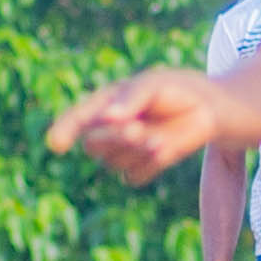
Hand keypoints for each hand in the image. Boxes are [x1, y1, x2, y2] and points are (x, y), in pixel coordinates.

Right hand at [48, 67, 226, 184]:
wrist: (204, 109)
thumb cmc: (173, 90)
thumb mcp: (153, 84)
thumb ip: (130, 99)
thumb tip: (108, 117)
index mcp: (103, 105)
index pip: (76, 120)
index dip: (63, 131)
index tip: (56, 144)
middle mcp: (106, 131)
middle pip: (94, 145)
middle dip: (115, 140)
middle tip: (138, 129)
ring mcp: (122, 152)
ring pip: (114, 162)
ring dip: (137, 151)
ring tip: (160, 136)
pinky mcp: (140, 169)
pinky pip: (134, 176)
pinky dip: (150, 165)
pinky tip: (165, 148)